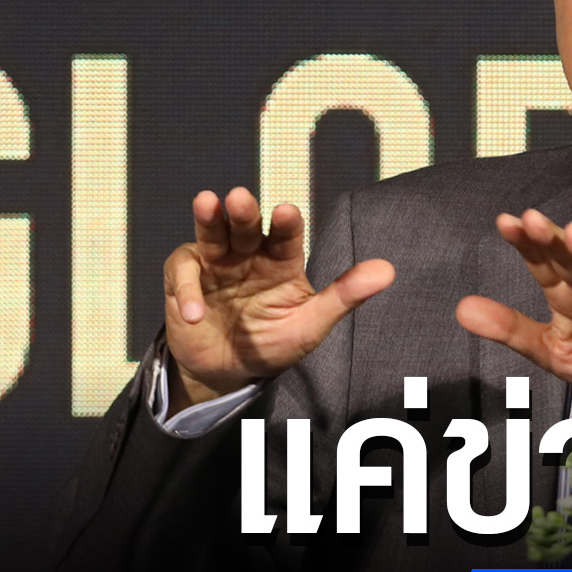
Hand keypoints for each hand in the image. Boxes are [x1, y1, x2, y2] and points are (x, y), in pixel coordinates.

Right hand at [163, 187, 394, 412]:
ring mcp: (216, 264)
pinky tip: (195, 312)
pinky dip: (187, 290)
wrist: (230, 373)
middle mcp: (249, 254)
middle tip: (241, 198)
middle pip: (245, 225)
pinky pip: (183, 274)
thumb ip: (345, 295)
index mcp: (282, 260)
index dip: (286, 222)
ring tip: (206, 201)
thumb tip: (388, 270)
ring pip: (211, 233)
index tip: (286, 212)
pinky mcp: (185, 280)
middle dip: (243, 211)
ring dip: (208, 218)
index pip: (287, 234)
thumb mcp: (312, 324)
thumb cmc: (274, 343)